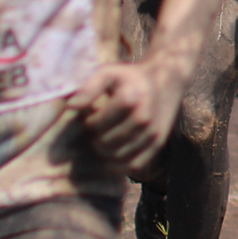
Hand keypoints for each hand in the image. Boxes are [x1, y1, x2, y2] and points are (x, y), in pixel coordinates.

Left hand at [67, 59, 180, 173]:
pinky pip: (134, 165)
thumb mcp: (109, 73)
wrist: (166, 80)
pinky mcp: (158, 144)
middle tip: (98, 129)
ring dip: (106, 152)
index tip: (91, 115)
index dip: (88, 122)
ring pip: (118, 157)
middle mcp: (143, 118)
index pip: (94, 125)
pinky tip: (116, 153)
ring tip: (105, 139)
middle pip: (104, 143)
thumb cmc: (131, 77)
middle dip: (96, 138)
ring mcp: (152, 133)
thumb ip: (89, 88)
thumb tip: (71, 107)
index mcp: (128, 99)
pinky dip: (121, 165)